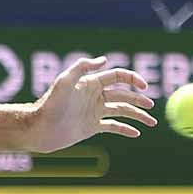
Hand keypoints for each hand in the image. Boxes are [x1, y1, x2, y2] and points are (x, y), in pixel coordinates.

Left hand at [28, 57, 156, 153]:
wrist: (40, 129)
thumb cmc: (50, 104)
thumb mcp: (64, 81)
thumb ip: (82, 67)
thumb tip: (104, 59)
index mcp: (91, 83)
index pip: (117, 77)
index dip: (133, 79)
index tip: (144, 87)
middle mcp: (94, 96)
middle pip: (124, 94)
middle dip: (139, 99)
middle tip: (151, 106)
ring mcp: (94, 112)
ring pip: (122, 111)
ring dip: (138, 115)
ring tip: (152, 123)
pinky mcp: (92, 127)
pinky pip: (113, 127)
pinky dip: (126, 129)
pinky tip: (136, 133)